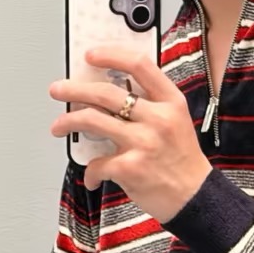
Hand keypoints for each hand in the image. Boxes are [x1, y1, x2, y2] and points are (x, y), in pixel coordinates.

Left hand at [48, 44, 211, 222]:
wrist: (195, 197)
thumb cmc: (182, 160)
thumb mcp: (176, 121)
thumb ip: (150, 104)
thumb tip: (108, 94)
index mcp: (171, 101)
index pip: (139, 64)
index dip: (111, 55)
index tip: (91, 56)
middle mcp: (158, 118)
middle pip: (106, 92)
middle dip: (74, 89)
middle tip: (58, 90)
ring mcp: (143, 143)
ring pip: (92, 120)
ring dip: (68, 121)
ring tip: (59, 126)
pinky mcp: (130, 168)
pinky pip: (97, 163)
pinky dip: (90, 171)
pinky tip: (92, 175)